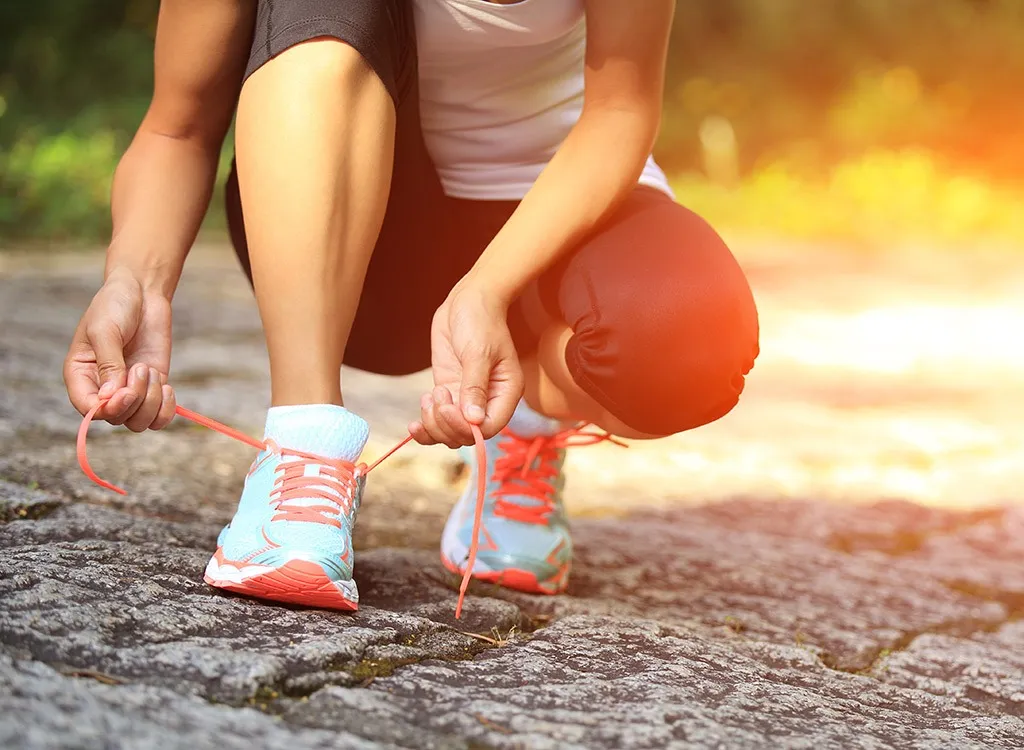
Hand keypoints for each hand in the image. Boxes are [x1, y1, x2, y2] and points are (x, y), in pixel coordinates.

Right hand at [64, 266, 176, 431]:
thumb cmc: (115, 306)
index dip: (107, 409)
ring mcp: (130, 390)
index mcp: (81, 376)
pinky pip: (159, 416)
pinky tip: (168, 388)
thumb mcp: (106, 331)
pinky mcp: (152, 387)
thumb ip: (108, 363)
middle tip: (141, 368)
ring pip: (138, 422)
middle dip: (134, 399)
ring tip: (150, 370)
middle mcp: (103, 388)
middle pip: (117, 418)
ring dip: (150, 402)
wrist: (141, 292)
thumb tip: (111, 397)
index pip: (88, 409)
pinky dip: (166, 410)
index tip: (125, 393)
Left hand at [410, 281, 522, 446]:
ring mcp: (466, 399)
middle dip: (446, 424)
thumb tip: (473, 420)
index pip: (489, 428)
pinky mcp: (450, 392)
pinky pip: (438, 421)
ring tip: (428, 398)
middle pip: (466, 434)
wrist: (468, 301)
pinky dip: (426, 426)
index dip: (466, 428)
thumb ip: (474, 387)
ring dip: (433, 425)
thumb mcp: (478, 352)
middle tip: (436, 396)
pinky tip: (415, 421)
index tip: (448, 408)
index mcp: (506, 394)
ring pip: (450, 432)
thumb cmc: (481, 321)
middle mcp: (488, 402)